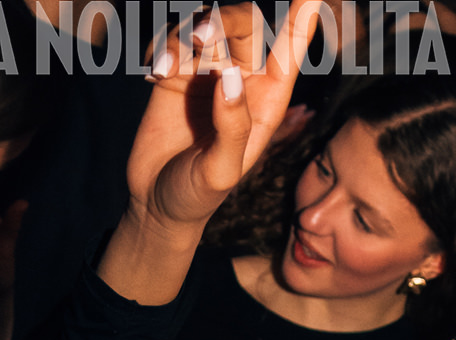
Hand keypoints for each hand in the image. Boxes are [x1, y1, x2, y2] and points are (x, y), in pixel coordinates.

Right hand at [127, 0, 315, 229]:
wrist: (156, 204)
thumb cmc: (197, 196)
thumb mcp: (220, 172)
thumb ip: (231, 127)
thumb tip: (230, 76)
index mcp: (267, 101)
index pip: (290, 47)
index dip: (302, 14)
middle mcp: (241, 79)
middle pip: (244, 23)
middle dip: (225, 21)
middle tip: (202, 36)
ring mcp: (206, 72)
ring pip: (204, 24)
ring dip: (184, 36)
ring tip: (165, 68)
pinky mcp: (175, 72)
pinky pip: (170, 39)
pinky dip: (161, 48)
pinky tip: (153, 76)